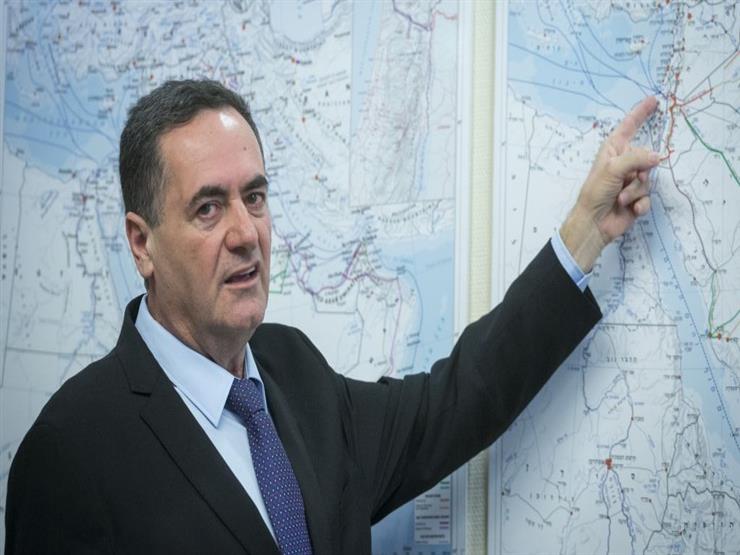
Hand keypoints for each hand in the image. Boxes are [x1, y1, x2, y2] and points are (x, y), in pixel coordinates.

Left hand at [560, 96, 659, 271]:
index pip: (629, 127)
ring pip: (648, 180)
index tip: (653, 100)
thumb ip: (636, 158)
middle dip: (639, 172)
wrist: (593, 224)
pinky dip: (640, 203)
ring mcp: (631, 181)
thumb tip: (657, 156)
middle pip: (646, 158)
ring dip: (636, 191)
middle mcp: (623, 163)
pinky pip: (648, 197)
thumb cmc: (595, 193)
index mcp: (613, 151)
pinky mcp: (636, 198)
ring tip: (621, 198)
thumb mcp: (612, 170)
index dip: (640, 113)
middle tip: (625, 181)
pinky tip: (630, 209)